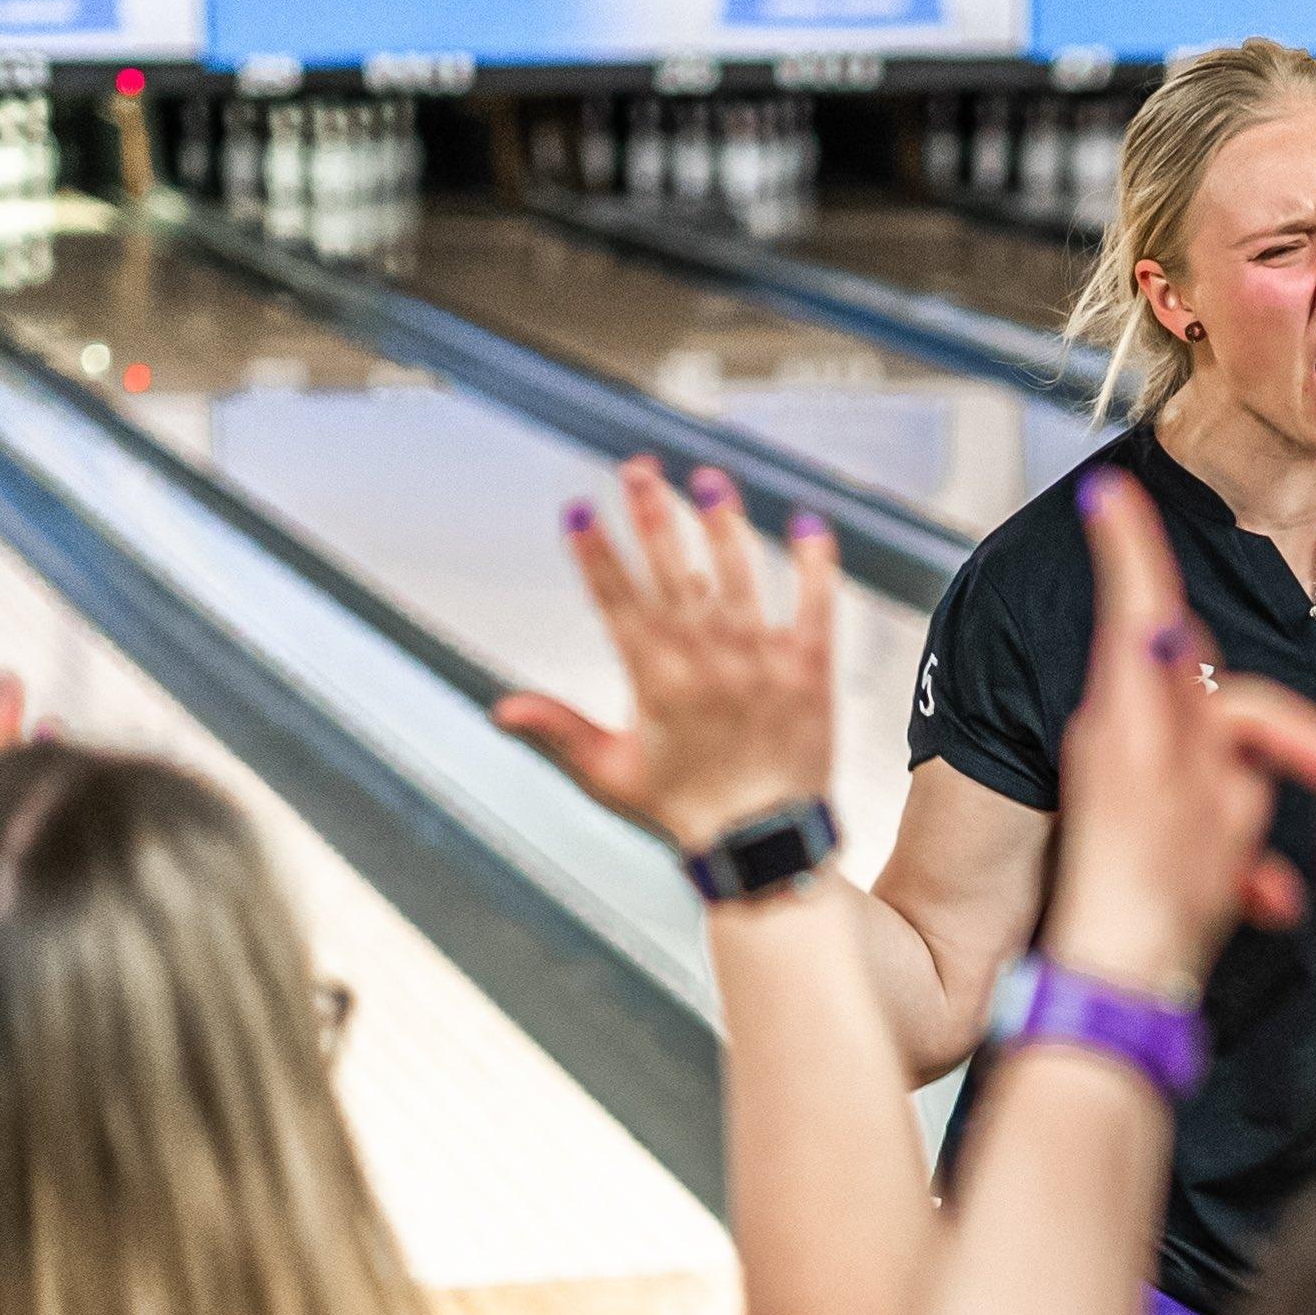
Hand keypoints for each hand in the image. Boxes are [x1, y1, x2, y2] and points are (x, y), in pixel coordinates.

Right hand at [497, 458, 841, 852]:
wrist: (765, 845)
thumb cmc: (684, 810)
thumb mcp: (609, 776)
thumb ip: (557, 732)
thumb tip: (499, 707)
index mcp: (655, 682)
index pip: (617, 602)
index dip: (594, 554)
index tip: (576, 510)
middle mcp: (708, 663)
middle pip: (675, 573)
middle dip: (652, 516)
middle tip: (637, 468)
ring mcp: (762, 663)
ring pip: (740, 576)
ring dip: (723, 523)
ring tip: (708, 479)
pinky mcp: (810, 671)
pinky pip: (816, 606)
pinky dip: (814, 565)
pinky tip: (807, 524)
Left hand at [1044, 469, 1315, 990]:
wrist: (1108, 997)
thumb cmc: (1150, 902)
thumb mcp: (1200, 792)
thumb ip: (1202, 712)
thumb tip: (1171, 631)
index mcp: (1128, 716)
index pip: (1139, 606)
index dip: (1132, 548)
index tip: (1110, 495)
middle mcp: (1117, 743)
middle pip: (1217, 705)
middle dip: (1283, 741)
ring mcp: (1123, 791)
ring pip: (1217, 770)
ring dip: (1254, 809)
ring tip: (1260, 870)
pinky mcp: (1132, 838)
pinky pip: (1204, 826)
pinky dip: (1238, 858)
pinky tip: (1263, 899)